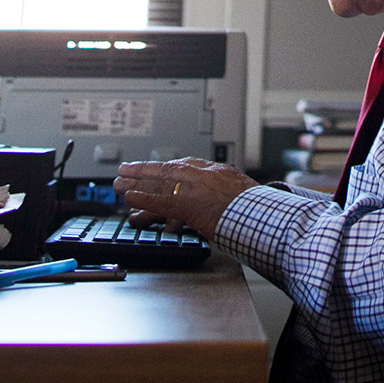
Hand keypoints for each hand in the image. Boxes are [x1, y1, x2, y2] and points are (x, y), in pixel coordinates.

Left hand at [112, 157, 254, 238]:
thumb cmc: (257, 211)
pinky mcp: (190, 203)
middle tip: (125, 171)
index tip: (150, 170)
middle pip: (167, 169)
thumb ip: (223, 195)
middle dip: (144, 171)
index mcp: (217, 172)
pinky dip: (144, 198)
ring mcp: (196, 187)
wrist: (264, 216)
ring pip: (159, 182)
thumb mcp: (240, 195)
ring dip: (137, 182)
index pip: (184, 166)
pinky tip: (130, 198)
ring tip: (119, 183)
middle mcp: (204, 175)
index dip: (163, 168)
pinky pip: (160, 200)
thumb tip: (214, 205)